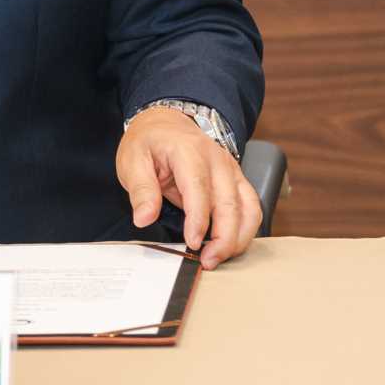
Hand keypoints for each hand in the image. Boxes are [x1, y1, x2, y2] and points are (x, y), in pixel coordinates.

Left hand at [115, 107, 261, 269]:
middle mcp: (217, 159)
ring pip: (249, 208)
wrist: (167, 123)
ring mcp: (231, 170)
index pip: (199, 188)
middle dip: (223, 237)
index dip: (199, 220)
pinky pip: (251, 208)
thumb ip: (141, 190)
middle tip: (207, 261)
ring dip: (239, 237)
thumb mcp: (132, 161)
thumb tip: (144, 218)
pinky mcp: (237, 181)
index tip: (193, 243)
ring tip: (219, 258)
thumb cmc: (150, 142)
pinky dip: (245, 230)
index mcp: (189, 151)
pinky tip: (230, 246)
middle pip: (230, 202)